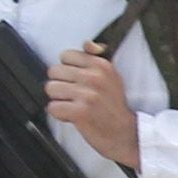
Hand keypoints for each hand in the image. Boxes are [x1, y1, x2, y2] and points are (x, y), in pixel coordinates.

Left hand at [46, 41, 141, 170]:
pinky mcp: (80, 112)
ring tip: (72, 105)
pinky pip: (53, 107)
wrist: (126, 134)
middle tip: (73, 95)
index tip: (76, 80)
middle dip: (60, 84)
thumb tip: (87, 43)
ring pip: (51, 88)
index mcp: (101, 65)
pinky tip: (71, 116)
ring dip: (58, 99)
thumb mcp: (112, 77)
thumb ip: (97, 58)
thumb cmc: (115, 106)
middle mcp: (94, 77)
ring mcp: (87, 95)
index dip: (67, 70)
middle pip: (54, 71)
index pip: (65, 55)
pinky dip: (59, 114)